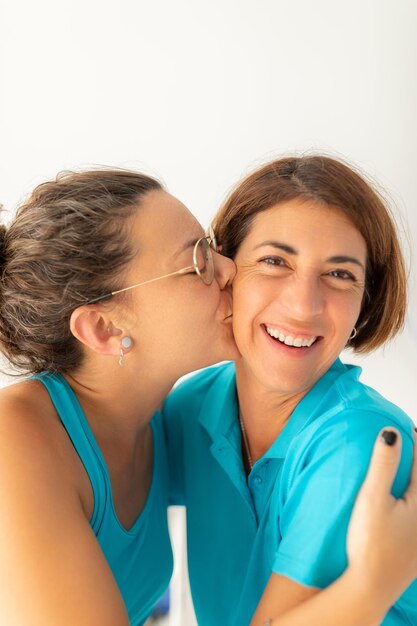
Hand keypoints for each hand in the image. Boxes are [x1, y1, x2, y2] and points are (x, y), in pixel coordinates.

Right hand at [347, 428, 416, 603]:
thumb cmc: (370, 543)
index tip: (409, 427)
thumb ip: (383, 463)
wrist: (371, 587)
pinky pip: (414, 518)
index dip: (415, 442)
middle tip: (409, 445)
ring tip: (406, 473)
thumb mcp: (373, 498)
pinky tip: (402, 506)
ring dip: (413, 483)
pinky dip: (410, 502)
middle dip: (415, 463)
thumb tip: (391, 432)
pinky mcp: (415, 550)